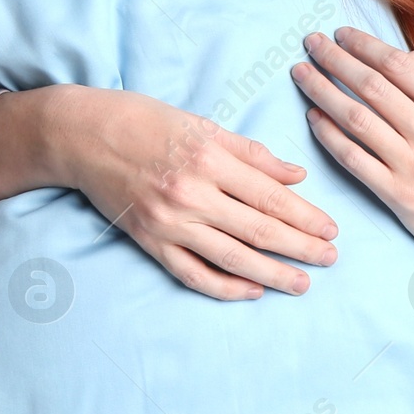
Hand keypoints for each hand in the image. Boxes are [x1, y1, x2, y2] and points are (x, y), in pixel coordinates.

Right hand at [60, 87, 340, 301]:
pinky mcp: (150, 242)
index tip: (332, 230)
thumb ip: (252, 154)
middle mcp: (191, 194)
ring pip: (232, 258)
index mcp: (209, 158)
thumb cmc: (145, 121)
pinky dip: (225, 287)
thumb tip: (297, 175)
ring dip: (272, 274)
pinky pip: (193, 274)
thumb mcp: (203, 125)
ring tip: (302, 283)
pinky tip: (252, 291)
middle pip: (258, 230)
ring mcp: (169, 223)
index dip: (305, 217)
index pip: (270, 196)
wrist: (82, 135)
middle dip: (300, 248)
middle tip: (331, 260)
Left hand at [290, 27, 413, 296]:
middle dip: (335, 60)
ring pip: (356, 118)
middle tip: (310, 43)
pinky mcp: (395, 193)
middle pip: (372, 86)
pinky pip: (353, 157)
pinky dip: (328, 134)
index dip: (364, 45)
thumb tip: (399, 53)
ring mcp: (412, 164)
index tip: (339, 33)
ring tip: (301, 73)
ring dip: (322, 91)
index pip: (398, 65)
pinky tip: (313, 117)